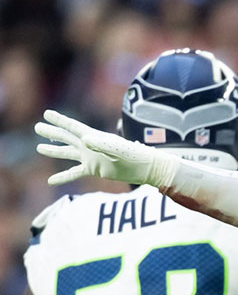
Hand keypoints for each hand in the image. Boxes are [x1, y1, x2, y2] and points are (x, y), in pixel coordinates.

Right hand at [34, 110, 178, 186]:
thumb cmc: (133, 154)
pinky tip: (51, 181)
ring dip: (54, 150)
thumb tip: (84, 139)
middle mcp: (89, 145)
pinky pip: (74, 173)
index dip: (59, 120)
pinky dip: (63, 176)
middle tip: (37, 127)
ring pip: (67, 153)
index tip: (46, 113)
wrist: (144, 167)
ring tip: (39, 148)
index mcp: (94, 136)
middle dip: (52, 132)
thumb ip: (101, 143)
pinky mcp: (94, 169)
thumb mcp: (117, 148)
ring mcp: (91, 157)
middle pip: (66, 137)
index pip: (72, 127)